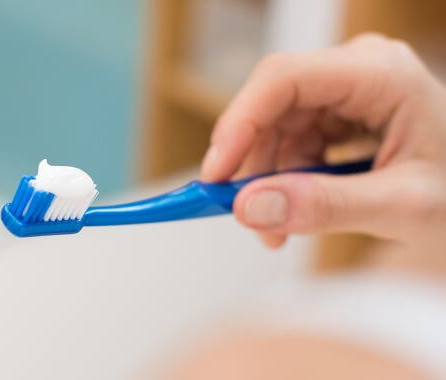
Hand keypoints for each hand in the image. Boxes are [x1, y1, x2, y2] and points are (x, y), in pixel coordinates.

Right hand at [201, 33, 445, 248]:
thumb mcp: (402, 208)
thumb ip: (326, 207)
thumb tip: (250, 207)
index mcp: (380, 74)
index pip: (284, 79)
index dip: (239, 123)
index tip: (216, 175)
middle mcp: (357, 70)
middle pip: (272, 105)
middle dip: (252, 163)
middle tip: (242, 214)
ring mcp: (346, 89)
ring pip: (275, 127)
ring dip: (266, 178)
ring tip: (275, 229)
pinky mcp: (339, 112)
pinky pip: (290, 140)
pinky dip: (283, 178)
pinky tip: (294, 209)